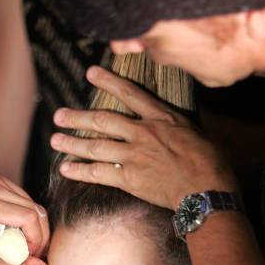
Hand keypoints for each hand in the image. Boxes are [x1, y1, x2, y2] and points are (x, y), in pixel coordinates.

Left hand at [0, 174, 50, 264]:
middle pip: (35, 210)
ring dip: (35, 226)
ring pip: (34, 204)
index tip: (30, 255)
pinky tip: (18, 231)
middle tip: (31, 253)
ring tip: (23, 243)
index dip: (37, 239)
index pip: (29, 217)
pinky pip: (25, 199)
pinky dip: (27, 217)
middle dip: (39, 235)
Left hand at [51, 66, 236, 209]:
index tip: (91, 73)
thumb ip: (175, 125)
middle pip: (103, 120)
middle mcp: (143, 132)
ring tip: (55, 139)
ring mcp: (134, 155)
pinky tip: (65, 168)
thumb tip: (170, 121)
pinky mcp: (130, 179)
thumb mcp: (196, 132)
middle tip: (59, 115)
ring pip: (96, 146)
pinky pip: (98, 173)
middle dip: (78, 117)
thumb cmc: (209, 162)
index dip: (108, 81)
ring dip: (73, 143)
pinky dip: (80, 170)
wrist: (207, 191)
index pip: (130, 94)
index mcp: (161, 118)